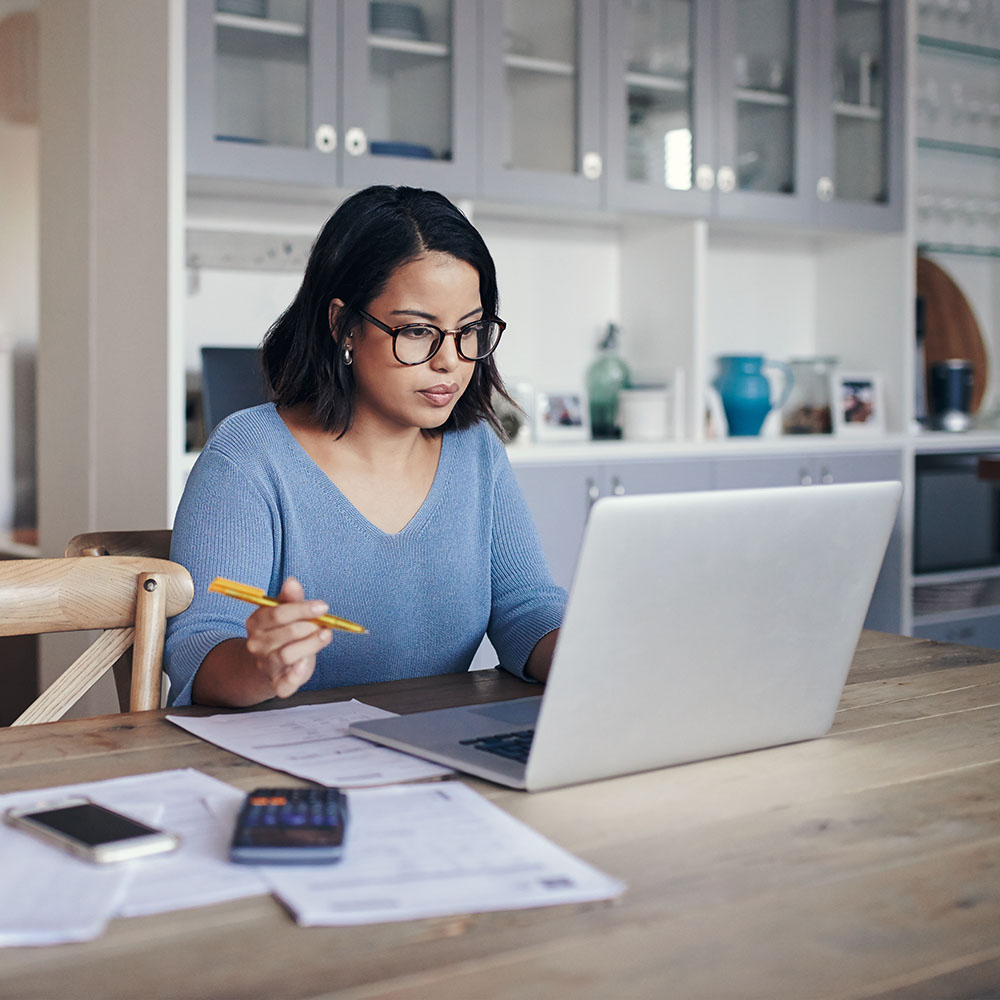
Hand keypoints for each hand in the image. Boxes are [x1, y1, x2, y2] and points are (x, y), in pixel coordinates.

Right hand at [243, 577, 332, 697]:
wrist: (270, 663)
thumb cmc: (282, 632)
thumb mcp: (286, 612)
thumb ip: (290, 598)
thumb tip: (292, 581)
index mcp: (256, 622)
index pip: (277, 614)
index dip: (302, 609)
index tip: (323, 607)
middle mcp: (257, 644)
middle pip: (286, 633)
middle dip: (310, 626)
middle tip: (325, 624)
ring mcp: (266, 664)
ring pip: (288, 654)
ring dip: (311, 644)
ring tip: (326, 636)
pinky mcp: (277, 683)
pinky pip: (284, 683)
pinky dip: (294, 676)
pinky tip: (304, 666)